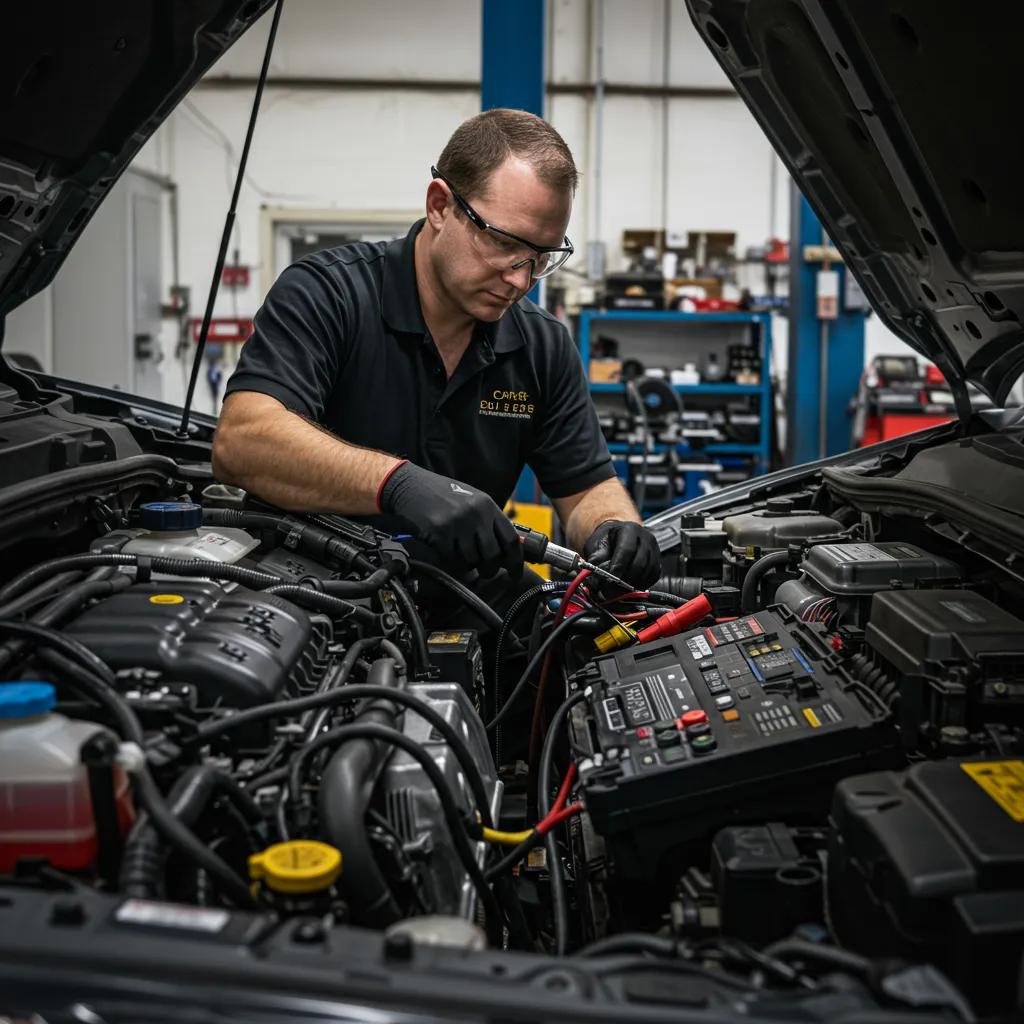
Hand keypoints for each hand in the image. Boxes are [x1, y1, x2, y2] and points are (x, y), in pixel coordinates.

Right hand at [379, 461, 522, 576]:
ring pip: (472, 560)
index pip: (511, 539)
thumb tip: (505, 549)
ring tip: (463, 559)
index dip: (515, 561)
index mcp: (487, 505)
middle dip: (491, 569)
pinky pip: (452, 559)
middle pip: (493, 555)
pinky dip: (452, 562)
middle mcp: (475, 514)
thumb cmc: (441, 494)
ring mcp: (458, 524)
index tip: (515, 573)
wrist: (409, 486)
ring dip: (469, 566)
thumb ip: (488, 521)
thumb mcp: (471, 500)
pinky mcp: (440, 533)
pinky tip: (448, 553)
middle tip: (486, 572)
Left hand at [583, 520, 660, 589]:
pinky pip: (652, 577)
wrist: (618, 537)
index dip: (618, 567)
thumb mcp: (596, 544)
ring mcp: (654, 551)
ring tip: (617, 592)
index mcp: (630, 530)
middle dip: (624, 580)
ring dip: (632, 585)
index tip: (609, 580)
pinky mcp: (657, 563)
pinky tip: (628, 589)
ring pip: (647, 572)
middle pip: (639, 563)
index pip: (627, 549)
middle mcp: (646, 538)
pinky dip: (640, 586)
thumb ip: (595, 557)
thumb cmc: (607, 540)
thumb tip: (594, 574)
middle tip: (610, 591)